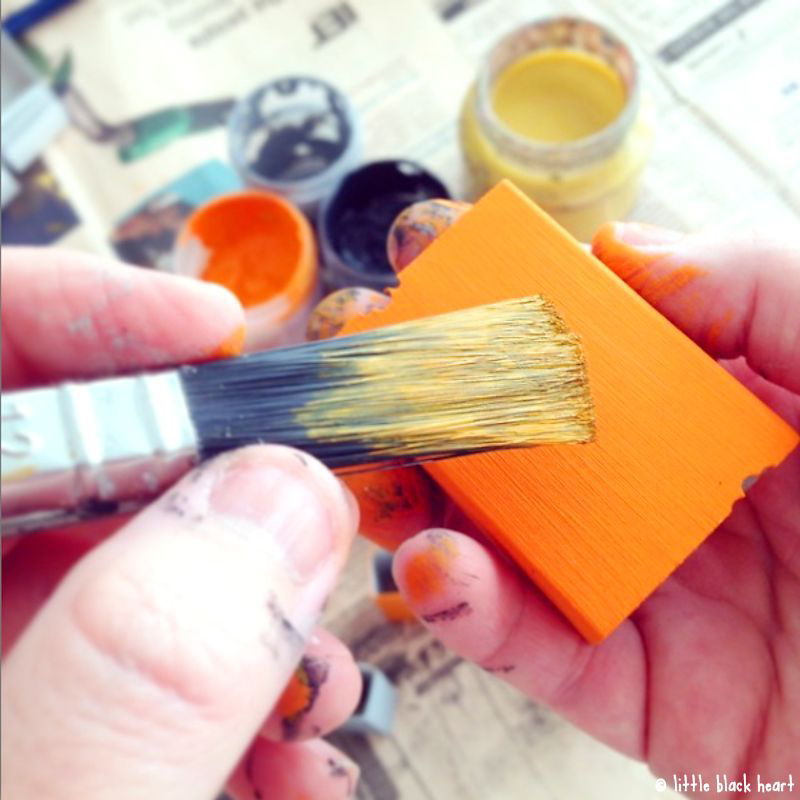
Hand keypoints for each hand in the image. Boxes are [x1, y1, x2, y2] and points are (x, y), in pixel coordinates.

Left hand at [1, 249, 361, 799]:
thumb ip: (140, 672)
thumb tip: (280, 501)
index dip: (83, 310)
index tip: (215, 331)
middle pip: (89, 457)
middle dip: (223, 489)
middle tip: (311, 523)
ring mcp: (15, 657)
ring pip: (146, 565)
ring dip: (257, 613)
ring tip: (314, 687)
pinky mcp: (61, 719)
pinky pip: (161, 659)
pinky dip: (243, 697)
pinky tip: (284, 759)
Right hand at [366, 206, 799, 794]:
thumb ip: (750, 281)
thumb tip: (620, 247)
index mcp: (692, 404)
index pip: (567, 336)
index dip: (490, 290)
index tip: (424, 256)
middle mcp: (643, 486)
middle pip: (504, 435)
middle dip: (413, 394)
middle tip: (357, 363)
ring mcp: (625, 582)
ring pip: (487, 538)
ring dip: (409, 499)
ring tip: (367, 467)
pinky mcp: (624, 682)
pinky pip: (527, 647)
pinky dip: (467, 608)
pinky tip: (434, 567)